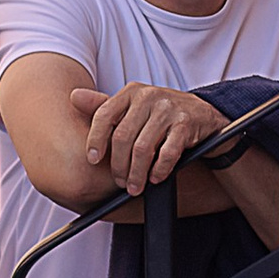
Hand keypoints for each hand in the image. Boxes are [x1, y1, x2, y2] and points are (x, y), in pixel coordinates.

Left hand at [67, 81, 232, 199]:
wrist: (205, 115)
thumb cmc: (161, 115)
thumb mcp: (133, 108)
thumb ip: (103, 105)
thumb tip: (73, 96)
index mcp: (132, 91)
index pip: (105, 115)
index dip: (95, 139)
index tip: (93, 160)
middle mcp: (149, 96)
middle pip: (123, 136)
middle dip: (118, 165)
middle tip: (119, 181)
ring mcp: (169, 109)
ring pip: (143, 147)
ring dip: (137, 173)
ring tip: (134, 186)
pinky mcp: (187, 123)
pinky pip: (167, 153)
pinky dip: (159, 170)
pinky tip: (155, 178)